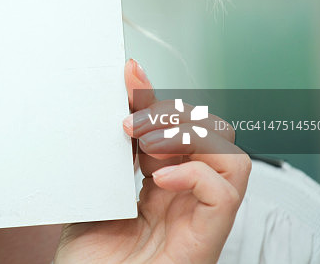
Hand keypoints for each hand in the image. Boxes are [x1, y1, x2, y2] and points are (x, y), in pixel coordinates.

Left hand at [54, 60, 250, 263]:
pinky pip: (223, 195)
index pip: (177, 131)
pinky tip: (157, 178)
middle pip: (212, 138)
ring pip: (232, 159)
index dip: (157, 98)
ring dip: (190, 140)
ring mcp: (197, 221)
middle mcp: (184, 201)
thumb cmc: (87, 261)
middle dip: (176, 114)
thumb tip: (112, 112)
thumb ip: (109, 159)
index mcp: (159, 188)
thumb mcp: (94, 194)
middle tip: (133, 116)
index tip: (129, 73)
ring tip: (146, 145)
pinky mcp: (204, 242)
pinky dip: (194, 174)